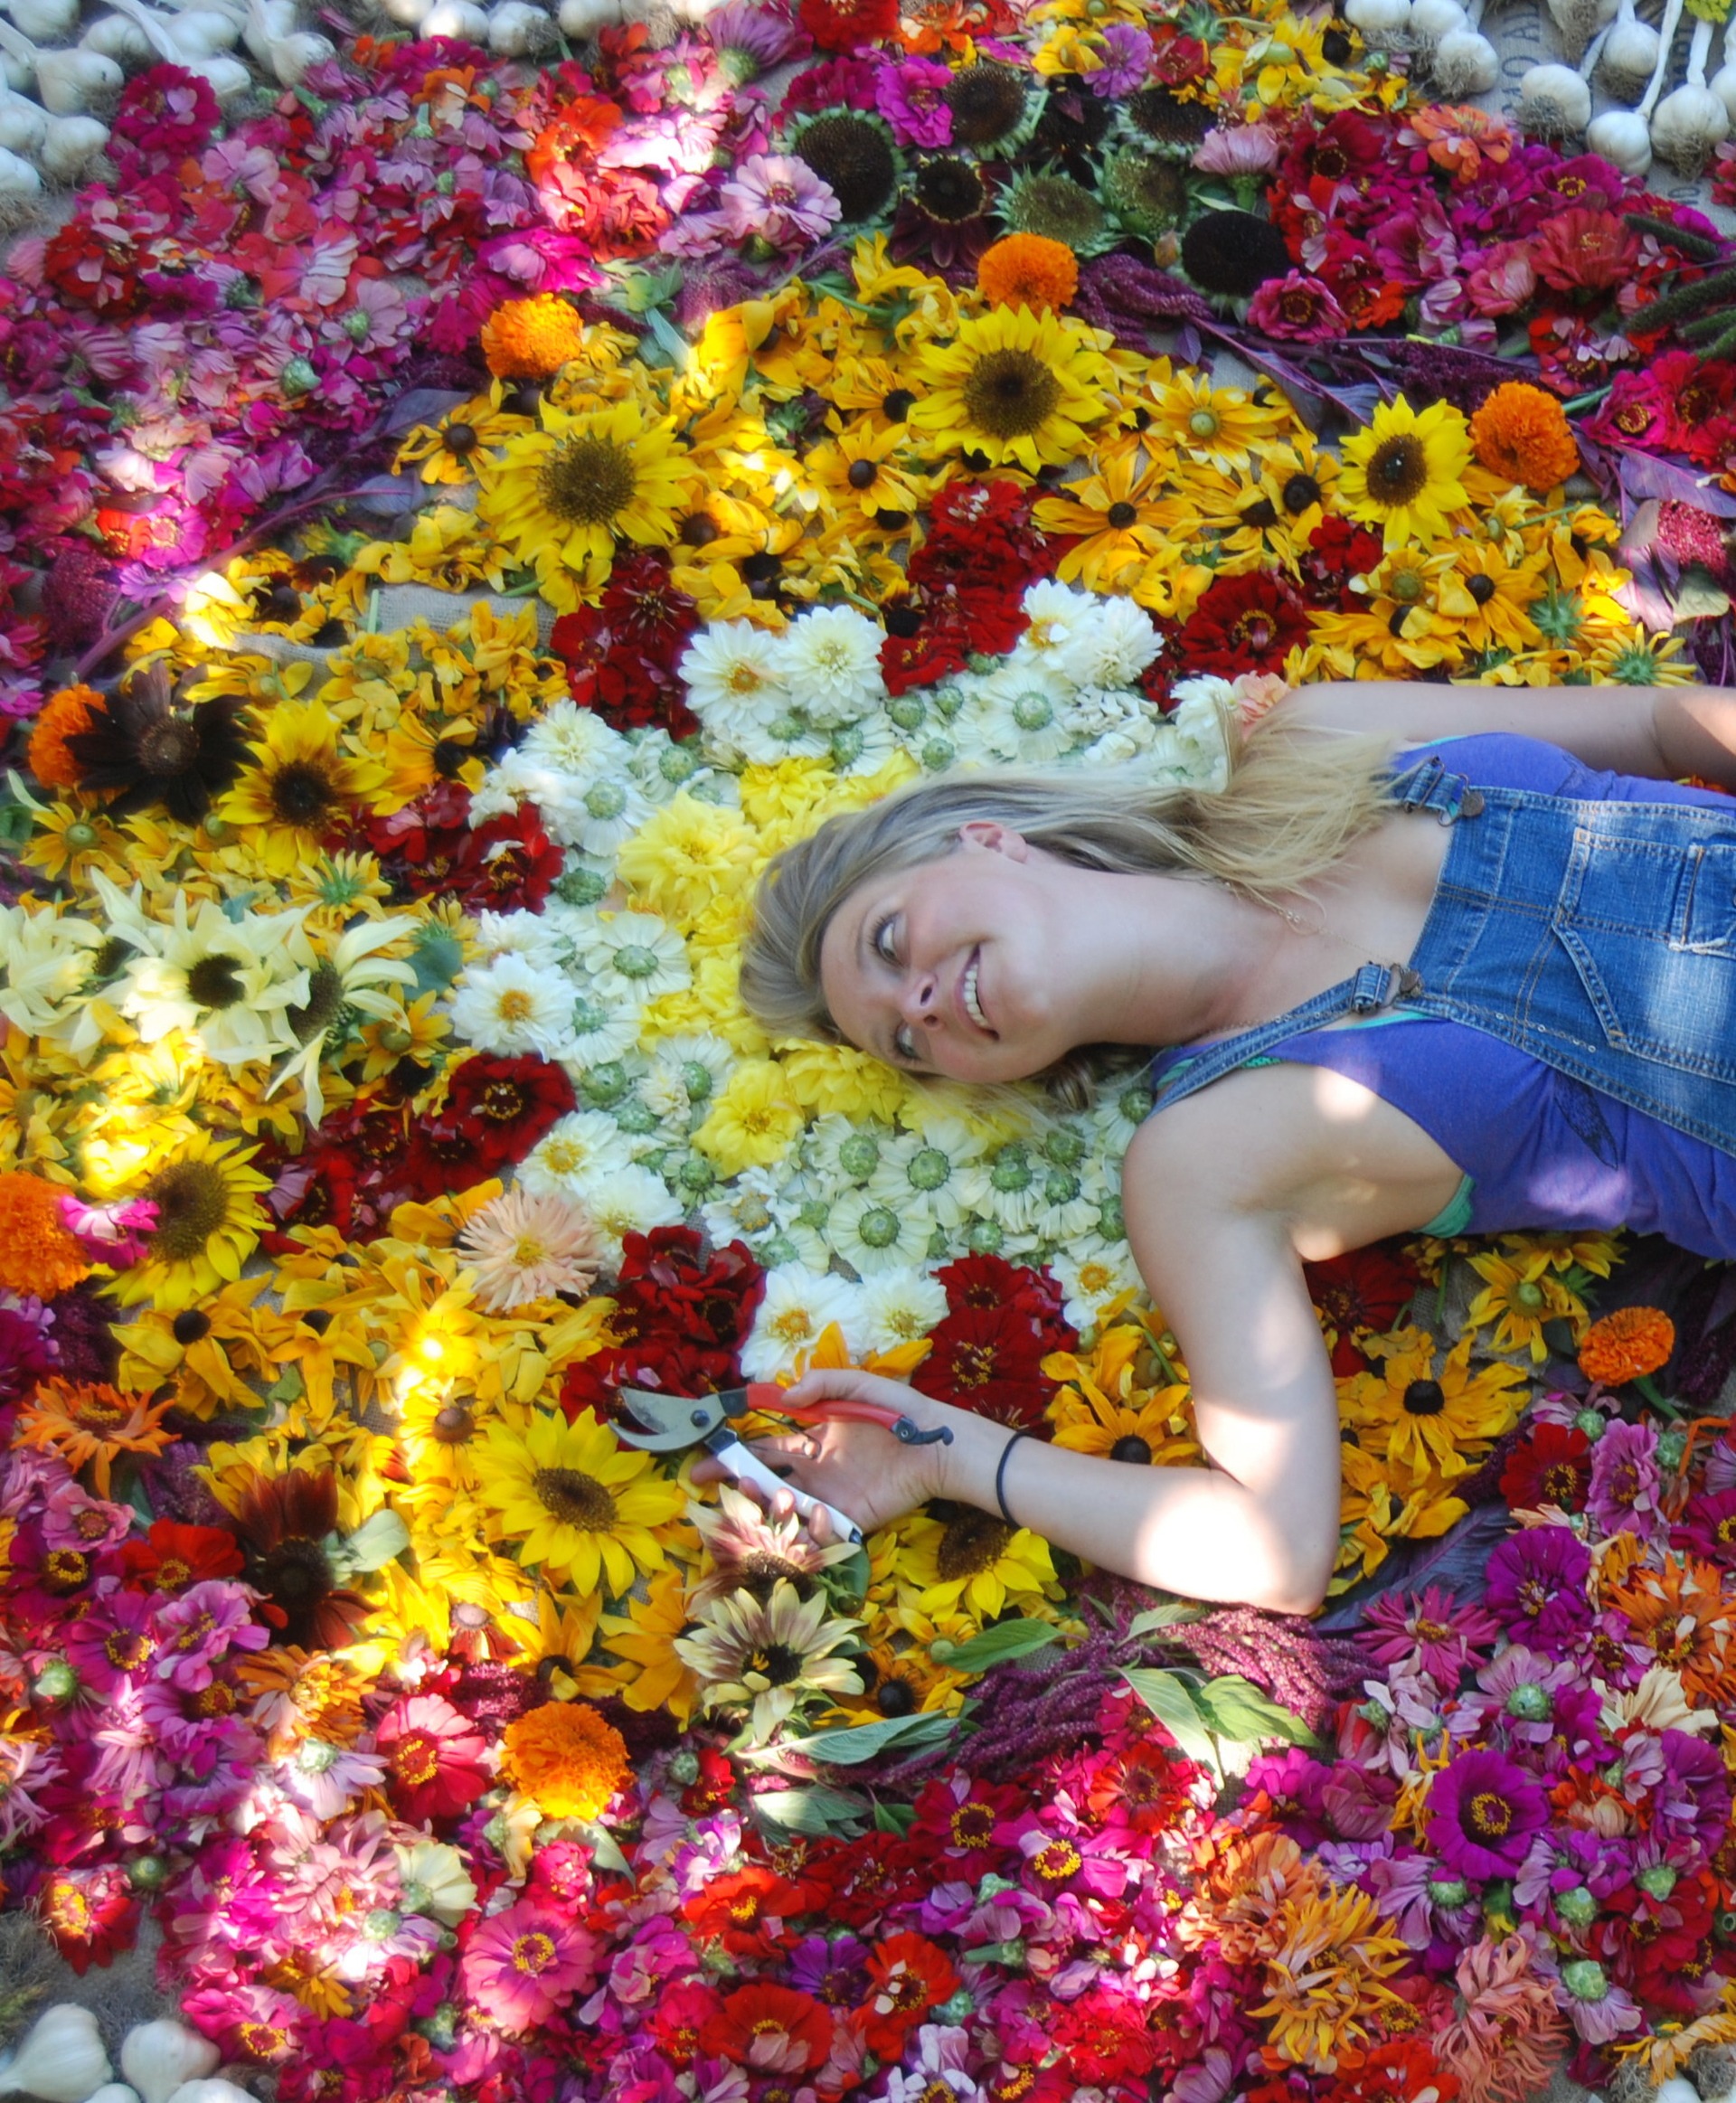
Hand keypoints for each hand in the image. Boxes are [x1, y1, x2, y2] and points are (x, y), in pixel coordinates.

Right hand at [689, 1368, 962, 1543]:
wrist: (938, 1447)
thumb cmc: (901, 1412)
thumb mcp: (859, 1386)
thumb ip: (823, 1384)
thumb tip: (785, 1397)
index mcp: (813, 1441)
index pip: (765, 1448)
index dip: (735, 1453)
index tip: (708, 1457)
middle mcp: (816, 1472)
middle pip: (765, 1481)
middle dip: (734, 1483)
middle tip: (710, 1483)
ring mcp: (830, 1498)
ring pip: (785, 1509)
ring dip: (767, 1505)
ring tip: (769, 1495)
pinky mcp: (850, 1520)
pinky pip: (819, 1531)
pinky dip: (809, 1527)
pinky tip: (816, 1510)